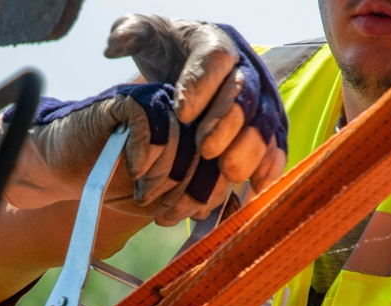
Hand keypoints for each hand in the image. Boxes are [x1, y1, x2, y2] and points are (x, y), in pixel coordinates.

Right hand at [0, 84, 232, 224]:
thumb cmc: (115, 186)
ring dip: (162, 175)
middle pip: (206, 151)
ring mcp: (155, 103)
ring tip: (141, 193)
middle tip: (162, 211)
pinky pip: (149, 122)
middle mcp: (182, 115)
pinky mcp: (127, 101)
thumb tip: (233, 208)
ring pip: (181, 138)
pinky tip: (132, 170)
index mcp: (197, 138)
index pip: (223, 162)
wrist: (66, 173)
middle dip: (186, 190)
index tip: (176, 216)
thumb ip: (195, 200)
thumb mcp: (161, 201)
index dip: (207, 195)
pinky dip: (143, 152)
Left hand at [106, 15, 287, 192]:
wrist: (186, 65)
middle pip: (244, 94)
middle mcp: (244, 68)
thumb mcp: (143, 35)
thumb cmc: (164, 51)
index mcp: (213, 42)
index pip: (214, 59)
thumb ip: (129, 34)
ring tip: (228, 173)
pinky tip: (257, 186)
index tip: (181, 113)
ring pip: (264, 122)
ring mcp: (259, 98)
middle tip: (206, 150)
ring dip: (250, 150)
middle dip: (227, 124)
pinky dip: (269, 165)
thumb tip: (115, 46)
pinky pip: (275, 144)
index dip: (201, 86)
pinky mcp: (265, 125)